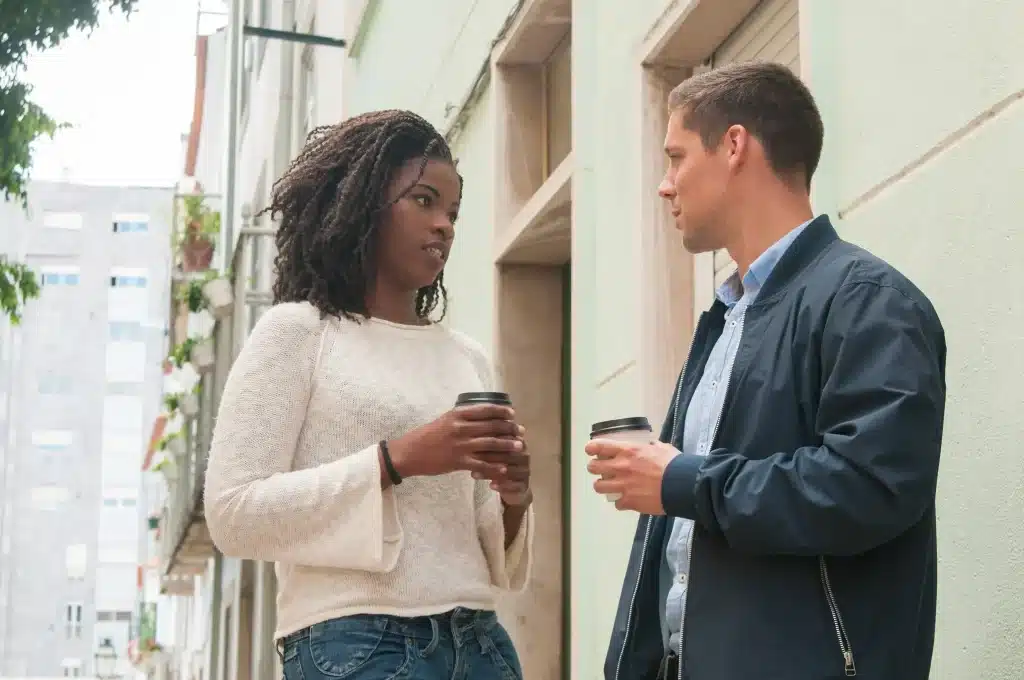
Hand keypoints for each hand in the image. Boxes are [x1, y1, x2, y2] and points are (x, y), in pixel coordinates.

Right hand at [388, 404, 522, 479]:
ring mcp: (460, 445)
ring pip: (490, 444)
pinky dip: (494, 466)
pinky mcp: (458, 462)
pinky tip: (504, 468)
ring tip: (519, 446)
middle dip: (509, 428)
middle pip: (492, 426)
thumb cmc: (427, 435)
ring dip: (507, 445)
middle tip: (520, 431)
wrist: (409, 453)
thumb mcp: (445, 419)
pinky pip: (481, 464)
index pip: (486, 410)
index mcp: (457, 414)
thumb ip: (462, 417)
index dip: (502, 412)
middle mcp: (461, 427)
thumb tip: (483, 415)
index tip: (512, 414)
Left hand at [478, 428, 530, 506]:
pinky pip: (515, 485)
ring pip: (510, 470)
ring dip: (492, 472)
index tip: (471, 443)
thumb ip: (483, 442)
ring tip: (475, 474)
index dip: (487, 440)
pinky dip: (502, 485)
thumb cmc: (498, 463)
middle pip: (508, 453)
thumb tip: (466, 435)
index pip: (504, 438)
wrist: (513, 486)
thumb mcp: (490, 451)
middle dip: (488, 457)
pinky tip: (491, 485)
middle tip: (471, 459)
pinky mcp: (525, 485)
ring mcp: (525, 470)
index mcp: (517, 441)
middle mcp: (524, 454)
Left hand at [584, 439, 679, 513]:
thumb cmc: (673, 464)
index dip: (591, 448)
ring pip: (598, 486)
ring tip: (610, 486)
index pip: (599, 447)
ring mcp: (623, 485)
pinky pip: (616, 503)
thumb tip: (651, 446)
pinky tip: (627, 500)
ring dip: (603, 486)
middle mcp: (621, 467)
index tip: (590, 451)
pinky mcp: (629, 501)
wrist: (681, 485)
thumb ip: (652, 447)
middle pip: (593, 467)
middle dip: (594, 468)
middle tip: (600, 470)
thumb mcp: (662, 448)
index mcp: (627, 451)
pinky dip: (620, 502)